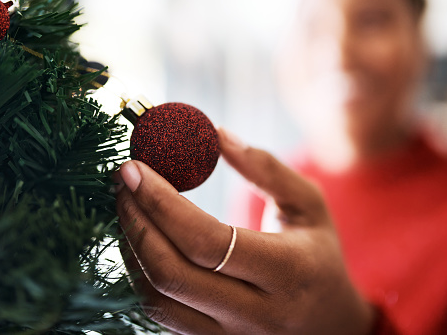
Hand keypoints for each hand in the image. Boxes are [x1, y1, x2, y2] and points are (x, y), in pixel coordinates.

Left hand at [116, 128, 373, 334]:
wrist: (329, 324)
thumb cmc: (318, 257)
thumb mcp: (309, 206)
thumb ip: (267, 169)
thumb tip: (217, 135)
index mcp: (288, 271)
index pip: (206, 240)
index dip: (161, 202)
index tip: (134, 168)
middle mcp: (258, 313)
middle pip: (172, 272)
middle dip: (136, 220)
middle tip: (122, 180)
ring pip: (158, 298)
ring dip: (131, 247)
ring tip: (127, 206)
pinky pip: (160, 313)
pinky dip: (140, 273)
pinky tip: (140, 240)